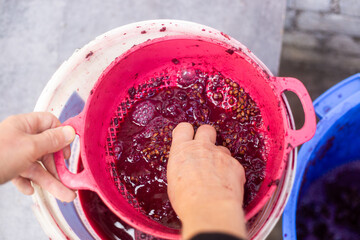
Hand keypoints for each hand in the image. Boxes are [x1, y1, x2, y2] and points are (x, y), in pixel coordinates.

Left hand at [0, 112, 75, 201]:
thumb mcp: (30, 147)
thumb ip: (53, 140)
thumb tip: (71, 131)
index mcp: (25, 125)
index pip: (51, 123)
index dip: (61, 136)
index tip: (66, 152)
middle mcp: (20, 137)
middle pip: (47, 148)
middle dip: (58, 166)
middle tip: (68, 179)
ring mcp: (13, 153)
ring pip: (38, 165)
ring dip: (50, 180)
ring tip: (64, 195)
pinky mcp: (7, 167)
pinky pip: (24, 174)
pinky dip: (28, 182)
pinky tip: (30, 190)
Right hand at [167, 123, 246, 238]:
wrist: (210, 208)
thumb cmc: (187, 199)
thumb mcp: (174, 181)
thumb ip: (182, 168)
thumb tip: (187, 172)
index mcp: (182, 151)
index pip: (183, 128)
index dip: (186, 133)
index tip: (186, 138)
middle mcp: (202, 147)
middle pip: (206, 129)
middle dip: (206, 136)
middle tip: (204, 149)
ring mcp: (220, 154)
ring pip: (222, 149)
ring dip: (219, 158)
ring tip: (216, 176)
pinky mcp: (236, 165)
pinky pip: (233, 165)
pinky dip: (231, 174)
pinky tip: (227, 186)